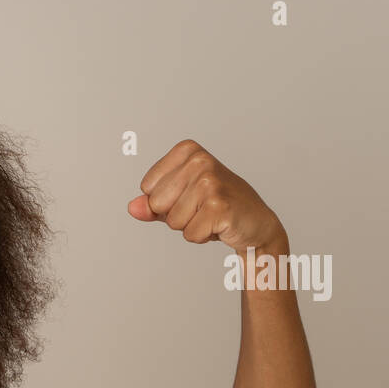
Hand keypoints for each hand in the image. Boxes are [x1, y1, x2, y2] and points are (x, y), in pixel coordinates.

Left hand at [127, 139, 284, 251]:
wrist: (256, 223)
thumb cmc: (216, 208)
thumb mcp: (179, 201)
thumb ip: (152, 204)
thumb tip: (132, 207)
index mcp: (187, 151)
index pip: (147, 188)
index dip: (165, 201)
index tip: (191, 197)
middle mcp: (199, 161)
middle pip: (156, 204)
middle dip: (175, 216)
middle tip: (202, 209)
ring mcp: (210, 182)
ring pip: (172, 221)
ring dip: (191, 226)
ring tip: (212, 215)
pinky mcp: (219, 206)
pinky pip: (189, 234)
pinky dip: (202, 236)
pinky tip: (220, 224)